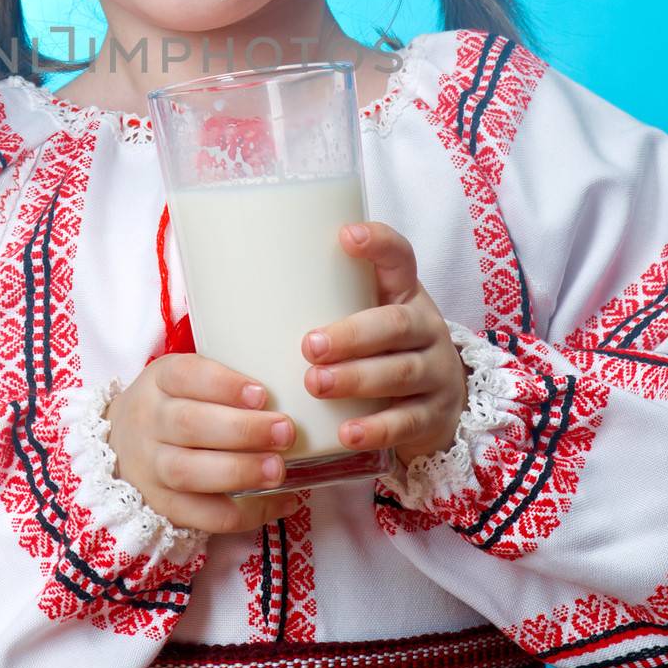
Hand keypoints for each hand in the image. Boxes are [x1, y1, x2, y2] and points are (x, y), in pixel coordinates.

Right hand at [103, 353, 302, 534]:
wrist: (123, 444)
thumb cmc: (175, 403)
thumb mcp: (186, 378)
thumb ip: (226, 381)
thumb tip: (292, 391)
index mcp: (158, 381)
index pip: (184, 375)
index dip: (224, 385)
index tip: (262, 394)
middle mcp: (148, 422)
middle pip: (189, 425)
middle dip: (242, 430)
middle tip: (285, 431)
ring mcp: (152, 467)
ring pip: (189, 472)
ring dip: (240, 472)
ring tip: (279, 470)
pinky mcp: (165, 505)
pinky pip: (204, 516)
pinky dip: (246, 513)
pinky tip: (280, 501)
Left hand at [302, 221, 469, 465]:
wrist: (434, 405)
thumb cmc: (379, 351)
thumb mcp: (362, 317)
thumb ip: (319, 302)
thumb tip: (231, 288)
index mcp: (404, 294)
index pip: (400, 257)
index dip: (379, 243)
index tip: (345, 235)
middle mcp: (426, 328)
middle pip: (397, 324)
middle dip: (352, 334)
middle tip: (309, 345)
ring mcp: (435, 373)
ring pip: (401, 372)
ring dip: (356, 378)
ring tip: (315, 384)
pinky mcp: (434, 416)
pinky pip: (408, 422)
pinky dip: (376, 427)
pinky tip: (347, 432)